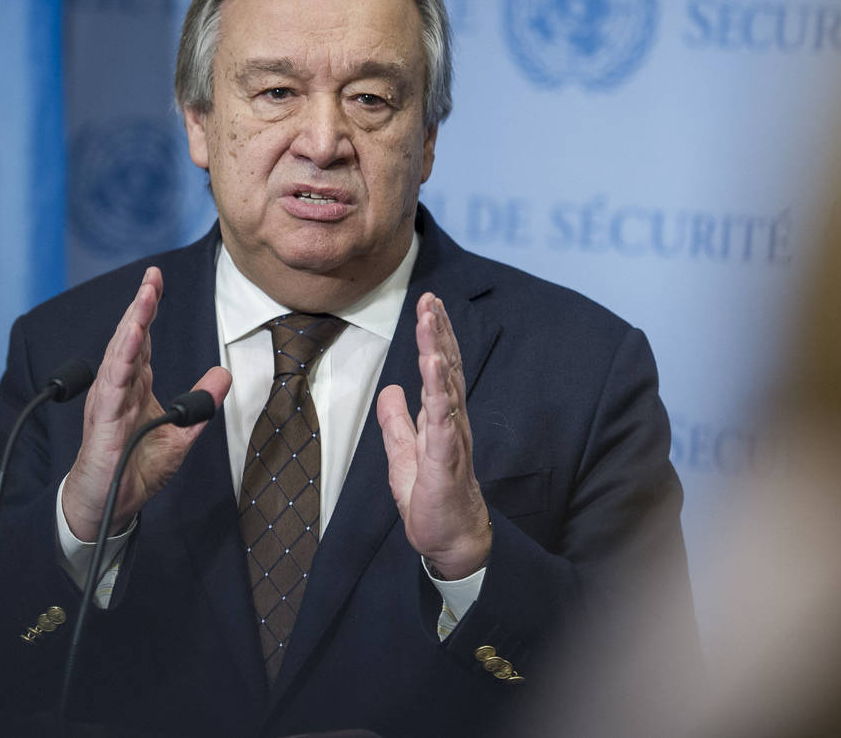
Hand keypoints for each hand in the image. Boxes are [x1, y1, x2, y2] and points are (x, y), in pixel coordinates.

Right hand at [62, 267, 231, 541]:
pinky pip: (112, 384)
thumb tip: (224, 373)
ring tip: (145, 296)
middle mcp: (118, 387)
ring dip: (132, 323)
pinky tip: (131, 337)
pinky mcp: (102, 420)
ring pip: (120, 354)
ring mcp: (108, 402)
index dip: (149, 310)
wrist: (108, 507)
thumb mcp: (181, 434)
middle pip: (130, 338)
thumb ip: (201, 403)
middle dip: (141, 305)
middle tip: (152, 276)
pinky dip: (121, 358)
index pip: (142, 341)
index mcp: (134, 387)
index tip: (157, 281)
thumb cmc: (135, 470)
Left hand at [377, 293, 490, 579]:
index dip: (434, 337)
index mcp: (441, 419)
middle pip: (447, 368)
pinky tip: (435, 364)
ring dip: (438, 349)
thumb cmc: (432, 501)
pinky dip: (439, 389)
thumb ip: (397, 422)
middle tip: (431, 298)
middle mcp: (451, 422)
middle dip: (438, 331)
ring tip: (431, 318)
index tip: (429, 306)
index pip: (439, 370)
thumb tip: (389, 389)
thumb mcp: (402, 455)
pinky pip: (443, 418)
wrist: (449, 542)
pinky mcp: (446, 458)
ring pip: (446, 385)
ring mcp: (451, 438)